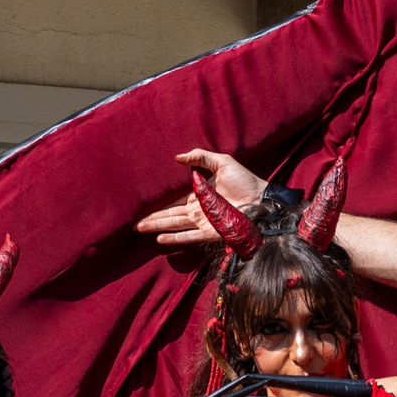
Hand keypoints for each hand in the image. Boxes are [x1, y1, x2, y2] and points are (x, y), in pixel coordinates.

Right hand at [135, 149, 267, 246]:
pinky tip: (159, 240)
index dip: (159, 204)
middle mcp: (199, 210)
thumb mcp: (222, 162)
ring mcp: (204, 222)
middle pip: (170, 215)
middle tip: (133, 222)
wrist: (263, 199)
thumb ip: (200, 157)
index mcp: (199, 194)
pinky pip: (189, 236)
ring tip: (139, 228)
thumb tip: (178, 157)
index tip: (143, 204)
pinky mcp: (211, 232)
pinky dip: (175, 238)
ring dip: (157, 227)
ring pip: (175, 225)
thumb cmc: (246, 180)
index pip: (174, 201)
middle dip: (152, 218)